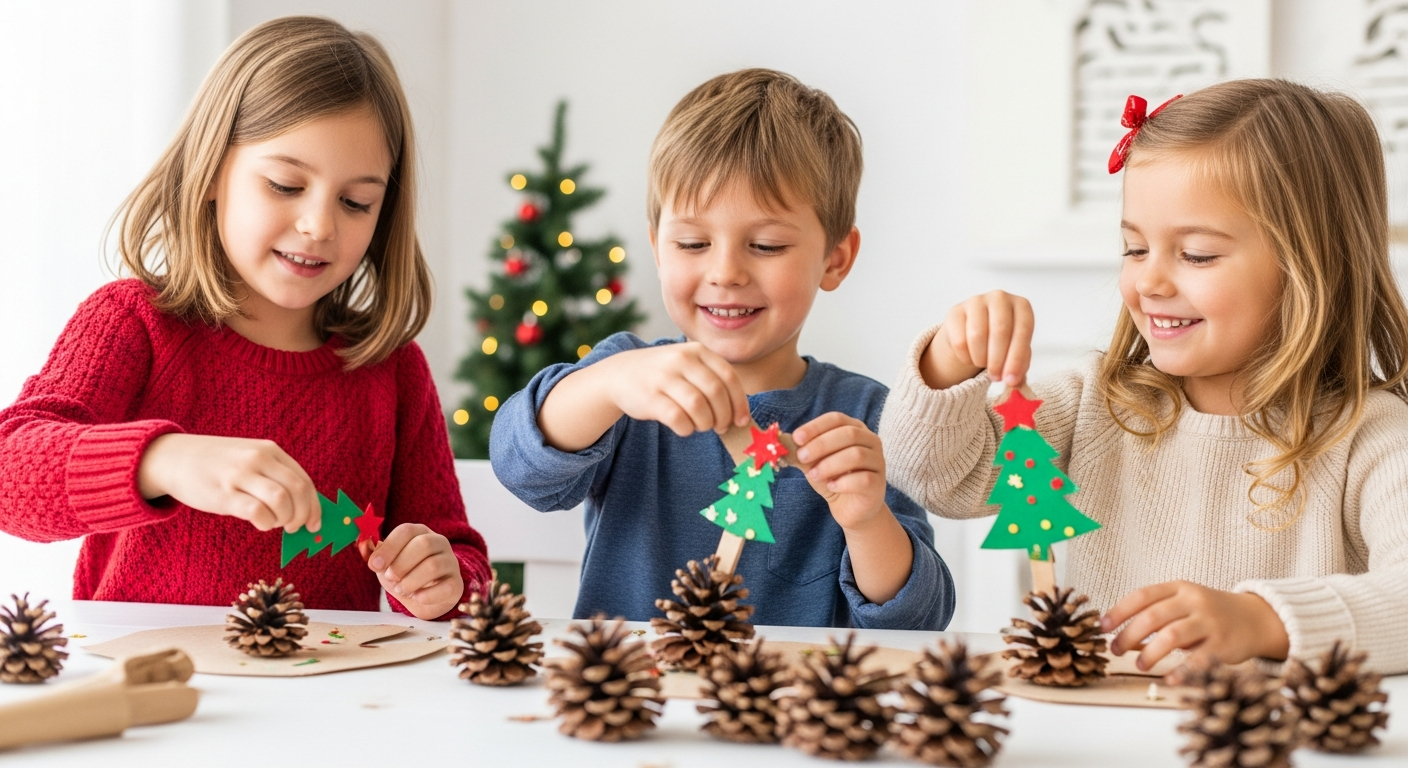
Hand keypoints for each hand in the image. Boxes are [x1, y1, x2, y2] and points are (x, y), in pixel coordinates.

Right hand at [137, 434, 320, 533]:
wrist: (173, 458)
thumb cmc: (217, 464)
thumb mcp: (249, 458)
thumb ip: (274, 475)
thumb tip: (302, 507)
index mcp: (270, 450)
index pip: (304, 480)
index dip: (314, 505)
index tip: (314, 522)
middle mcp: (258, 459)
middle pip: (298, 491)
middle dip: (303, 515)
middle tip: (295, 527)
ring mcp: (240, 475)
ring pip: (281, 501)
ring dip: (284, 519)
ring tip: (274, 522)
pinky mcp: (224, 494)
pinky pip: (257, 512)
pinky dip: (265, 523)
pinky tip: (259, 523)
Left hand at [366, 523, 463, 619]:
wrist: (425, 598)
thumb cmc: (405, 575)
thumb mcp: (387, 565)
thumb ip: (376, 555)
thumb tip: (364, 545)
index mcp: (420, 532)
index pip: (406, 531)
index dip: (389, 547)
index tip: (374, 565)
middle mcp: (439, 542)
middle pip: (423, 544)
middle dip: (401, 564)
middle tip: (391, 578)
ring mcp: (451, 562)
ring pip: (433, 566)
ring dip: (411, 581)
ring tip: (402, 589)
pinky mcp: (457, 583)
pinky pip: (445, 587)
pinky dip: (426, 595)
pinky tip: (417, 597)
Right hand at [603, 342, 750, 436]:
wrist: (620, 374)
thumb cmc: (664, 375)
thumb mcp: (688, 364)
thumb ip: (713, 379)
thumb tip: (740, 413)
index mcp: (697, 351)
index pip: (729, 377)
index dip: (739, 402)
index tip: (742, 419)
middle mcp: (681, 360)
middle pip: (716, 393)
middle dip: (724, 416)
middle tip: (721, 427)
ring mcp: (664, 377)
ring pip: (698, 406)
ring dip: (706, 423)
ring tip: (702, 426)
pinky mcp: (650, 397)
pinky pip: (678, 418)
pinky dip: (687, 428)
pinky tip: (684, 427)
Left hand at [793, 412, 887, 529]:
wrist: (850, 508)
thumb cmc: (833, 479)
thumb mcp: (815, 463)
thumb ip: (803, 452)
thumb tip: (782, 444)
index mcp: (855, 429)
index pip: (836, 419)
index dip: (815, 426)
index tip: (797, 438)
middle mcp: (871, 441)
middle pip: (848, 434)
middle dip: (821, 445)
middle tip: (802, 457)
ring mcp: (878, 462)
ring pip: (856, 455)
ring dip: (830, 464)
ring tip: (814, 475)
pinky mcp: (878, 484)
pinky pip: (863, 479)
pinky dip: (843, 482)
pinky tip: (832, 486)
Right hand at [919, 290, 1033, 389]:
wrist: (975, 330)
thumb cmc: (1003, 342)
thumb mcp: (1016, 352)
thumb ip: (1019, 367)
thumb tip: (1014, 382)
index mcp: (1022, 306)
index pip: (1022, 331)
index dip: (1016, 358)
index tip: (1010, 380)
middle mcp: (1000, 297)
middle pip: (1000, 332)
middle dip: (997, 361)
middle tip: (995, 378)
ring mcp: (976, 301)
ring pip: (977, 336)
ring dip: (980, 359)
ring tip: (983, 364)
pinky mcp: (955, 311)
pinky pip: (959, 340)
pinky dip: (965, 356)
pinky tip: (970, 357)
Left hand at [1101, 581, 1289, 674]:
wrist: (1255, 618)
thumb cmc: (1208, 612)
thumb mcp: (1184, 602)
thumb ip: (1156, 613)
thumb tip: (1118, 634)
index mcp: (1179, 587)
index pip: (1142, 596)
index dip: (1119, 611)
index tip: (1103, 627)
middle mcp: (1194, 601)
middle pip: (1153, 616)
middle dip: (1129, 635)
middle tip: (1115, 649)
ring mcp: (1210, 622)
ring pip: (1172, 636)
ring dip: (1150, 652)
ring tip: (1140, 664)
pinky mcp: (1224, 644)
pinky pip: (1198, 659)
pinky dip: (1181, 671)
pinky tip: (1168, 680)